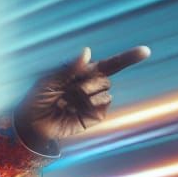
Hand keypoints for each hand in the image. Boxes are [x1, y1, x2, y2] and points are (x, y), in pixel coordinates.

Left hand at [15, 45, 149, 147]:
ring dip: (87, 94)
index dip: (128, 58)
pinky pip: (104, 105)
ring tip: (69, 102)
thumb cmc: (37, 100)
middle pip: (105, 78)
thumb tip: (87, 51)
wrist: (31, 125)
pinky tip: (76, 110)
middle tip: (69, 91)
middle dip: (89, 82)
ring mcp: (93, 102)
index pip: (109, 64)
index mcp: (82, 74)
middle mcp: (90, 86)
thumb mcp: (49, 80)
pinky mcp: (94, 117)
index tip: (145, 52)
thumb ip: (68, 67)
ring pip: (106, 91)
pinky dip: (92, 105)